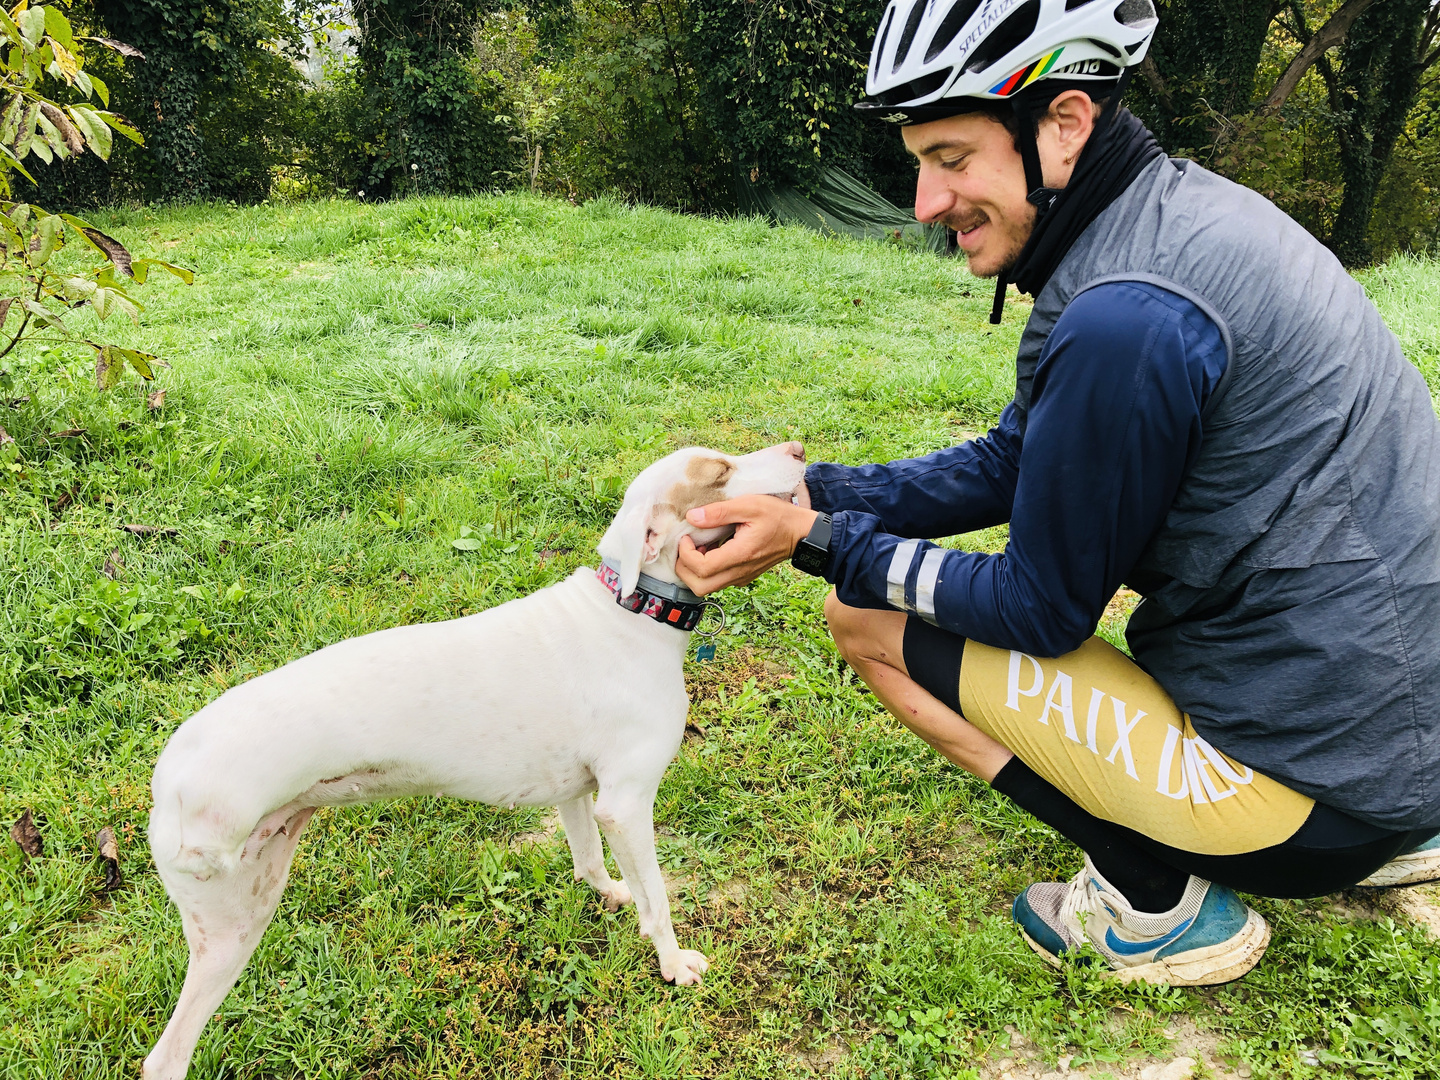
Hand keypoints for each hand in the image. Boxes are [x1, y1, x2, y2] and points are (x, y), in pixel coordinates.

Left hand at [675, 495, 817, 594]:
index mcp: (740, 555)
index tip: (687, 536)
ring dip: (695, 570)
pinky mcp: (743, 577)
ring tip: (700, 546)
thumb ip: (719, 511)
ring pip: (706, 587)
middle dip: (684, 569)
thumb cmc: (778, 517)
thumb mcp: (749, 505)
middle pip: (699, 586)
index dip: (686, 554)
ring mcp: (741, 578)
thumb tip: (692, 517)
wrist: (801, 534)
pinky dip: (706, 570)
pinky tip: (712, 548)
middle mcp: (739, 573)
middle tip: (686, 546)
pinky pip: (717, 581)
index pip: (701, 569)